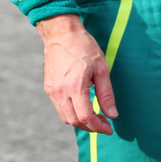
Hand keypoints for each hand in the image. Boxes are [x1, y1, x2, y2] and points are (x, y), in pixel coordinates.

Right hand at [37, 14, 118, 134]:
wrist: (61, 33)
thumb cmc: (84, 47)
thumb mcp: (102, 69)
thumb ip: (106, 94)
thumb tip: (112, 115)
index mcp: (74, 85)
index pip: (85, 116)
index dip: (99, 127)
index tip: (109, 128)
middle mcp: (60, 90)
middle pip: (74, 120)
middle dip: (91, 127)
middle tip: (104, 123)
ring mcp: (52, 89)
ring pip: (65, 117)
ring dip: (80, 121)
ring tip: (94, 116)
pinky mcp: (48, 86)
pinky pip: (59, 107)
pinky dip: (71, 113)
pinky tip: (82, 106)